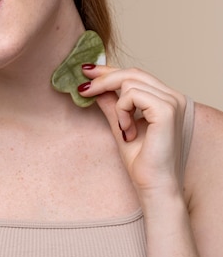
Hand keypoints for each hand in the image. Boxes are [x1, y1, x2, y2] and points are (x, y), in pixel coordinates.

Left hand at [79, 65, 186, 198]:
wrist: (153, 185)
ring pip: (130, 82)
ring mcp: (172, 102)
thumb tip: (96, 87)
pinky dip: (123, 111)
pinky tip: (127, 131)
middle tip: (83, 89)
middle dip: (104, 79)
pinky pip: (132, 95)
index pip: (136, 75)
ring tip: (123, 129)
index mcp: (166, 99)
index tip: (87, 71)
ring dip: (117, 106)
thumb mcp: (120, 125)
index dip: (110, 71)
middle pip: (132, 73)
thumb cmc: (142, 162)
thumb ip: (112, 105)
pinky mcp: (166, 110)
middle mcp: (174, 97)